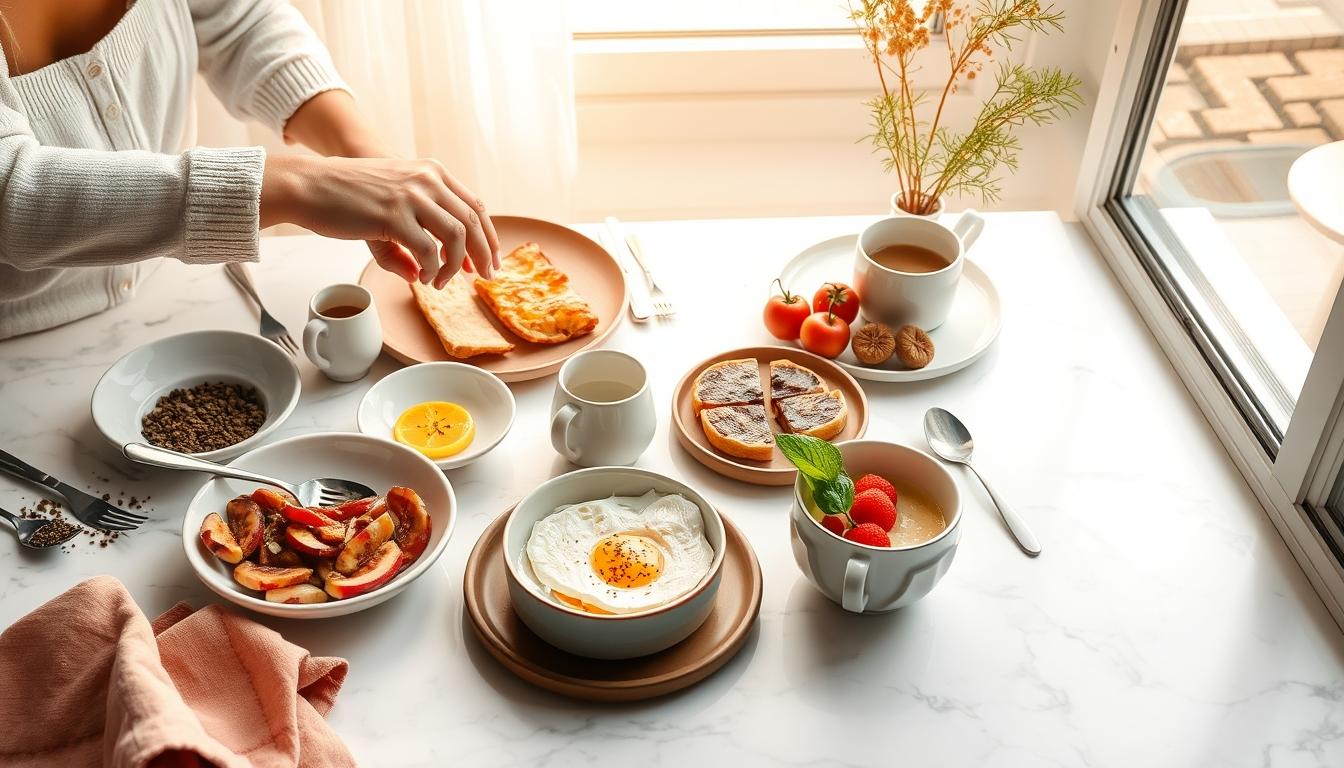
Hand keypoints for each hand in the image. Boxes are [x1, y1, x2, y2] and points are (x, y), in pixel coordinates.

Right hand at [262, 154, 500, 286]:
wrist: (309, 184)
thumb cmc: (346, 196)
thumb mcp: (389, 205)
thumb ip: (411, 238)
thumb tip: (420, 275)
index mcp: (431, 172)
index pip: (475, 205)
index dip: (488, 235)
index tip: (491, 259)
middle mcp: (427, 179)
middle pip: (474, 221)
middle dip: (483, 254)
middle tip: (484, 277)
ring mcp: (411, 195)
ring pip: (457, 237)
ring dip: (455, 266)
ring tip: (442, 282)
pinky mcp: (393, 215)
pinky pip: (428, 251)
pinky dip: (431, 269)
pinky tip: (423, 278)